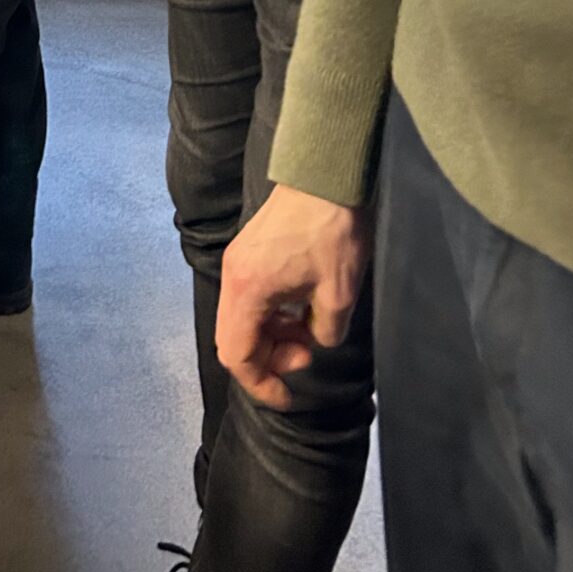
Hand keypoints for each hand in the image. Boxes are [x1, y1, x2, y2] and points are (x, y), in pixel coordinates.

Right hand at [216, 184, 371, 407]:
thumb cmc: (332, 231)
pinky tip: (300, 308)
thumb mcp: (339, 294)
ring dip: (270, 335)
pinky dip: (270, 313)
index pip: (237, 355)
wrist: (326, 175)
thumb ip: (325, 334)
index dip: (262, 383)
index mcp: (247, 290)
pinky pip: (250, 297)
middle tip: (305, 354)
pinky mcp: (249, 251)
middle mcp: (233, 277)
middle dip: (267, 359)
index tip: (288, 396)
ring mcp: (238, 261)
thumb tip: (316, 342)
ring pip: (241, 318)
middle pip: (234, 339)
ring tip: (308, 331)